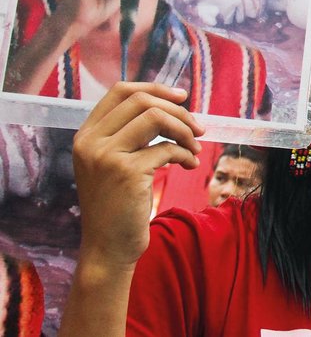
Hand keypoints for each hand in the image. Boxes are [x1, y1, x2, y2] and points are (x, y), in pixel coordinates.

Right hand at [72, 82, 204, 267]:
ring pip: (156, 117)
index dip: (155, 88)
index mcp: (86, 134)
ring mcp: (106, 155)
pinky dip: (186, 155)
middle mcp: (91, 141)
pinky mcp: (126, 172)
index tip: (182, 96)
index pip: (120, 91)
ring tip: (195, 147)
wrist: (108, 247)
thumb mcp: (113, 163)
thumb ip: (130, 135)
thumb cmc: (118, 205)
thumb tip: (172, 105)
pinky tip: (190, 165)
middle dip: (178, 111)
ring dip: (184, 130)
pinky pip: (168, 149)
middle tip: (198, 128)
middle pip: (142, 101)